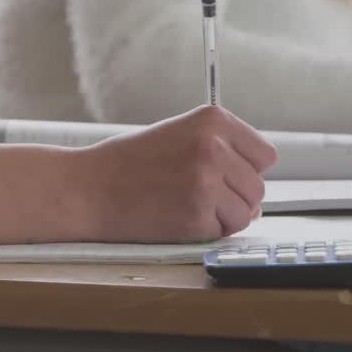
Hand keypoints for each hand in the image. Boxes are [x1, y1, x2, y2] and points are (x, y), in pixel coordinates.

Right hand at [79, 106, 277, 241]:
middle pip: (257, 186)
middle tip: (196, 194)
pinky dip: (206, 231)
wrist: (87, 188)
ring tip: (186, 205)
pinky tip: (176, 217)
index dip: (245, 169)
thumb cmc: (127, 163)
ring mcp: (206, 183)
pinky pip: (224, 231)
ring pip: (246, 212)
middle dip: (234, 196)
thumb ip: (219, 154)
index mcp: (212, 120)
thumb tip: (256, 201)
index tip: (222, 174)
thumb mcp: (177, 135)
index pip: (265, 155)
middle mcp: (213, 147)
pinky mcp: (196, 216)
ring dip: (223, 216)